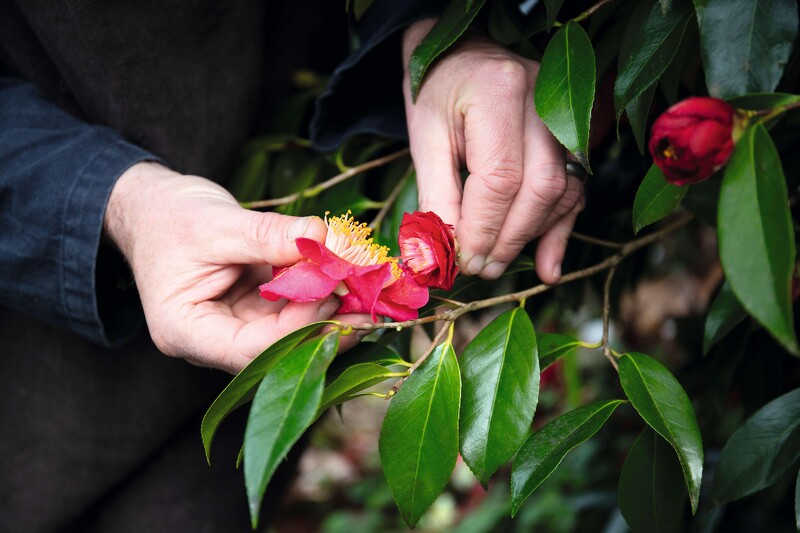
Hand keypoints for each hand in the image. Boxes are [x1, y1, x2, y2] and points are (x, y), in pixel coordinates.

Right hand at [104, 162, 366, 373]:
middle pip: (276, 350)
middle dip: (325, 327)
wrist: (151, 207)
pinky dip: (320, 295)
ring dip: (331, 313)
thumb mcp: (218, 223)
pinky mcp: (254, 310)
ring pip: (291, 334)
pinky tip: (350, 281)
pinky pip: (293, 311)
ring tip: (370, 292)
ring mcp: (235, 327)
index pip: (249, 350)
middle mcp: (212, 340)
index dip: (298, 328)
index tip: (334, 295)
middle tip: (371, 304)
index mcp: (185, 331)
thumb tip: (326, 240)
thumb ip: (270, 236)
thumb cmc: (169, 216)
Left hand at [402, 20, 583, 283]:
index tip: (463, 261)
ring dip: (530, 237)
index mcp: (498, 92)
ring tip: (497, 264)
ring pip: (562, 192)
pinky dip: (559, 230)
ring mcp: (567, 116)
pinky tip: (547, 267)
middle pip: (539, 187)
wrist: (465, 56)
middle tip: (481, 269)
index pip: (499, 177)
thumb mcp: (425, 139)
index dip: (482, 228)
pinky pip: (575, 190)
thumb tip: (442, 255)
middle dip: (509, 239)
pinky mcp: (575, 136)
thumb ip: (437, 196)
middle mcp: (544, 100)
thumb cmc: (438, 94)